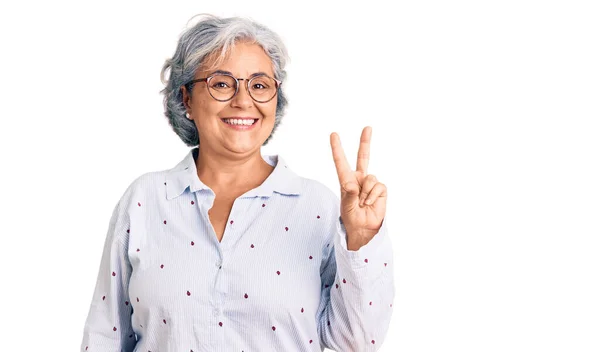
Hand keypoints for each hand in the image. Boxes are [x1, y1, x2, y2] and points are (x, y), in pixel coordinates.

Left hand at [330, 126, 386, 250]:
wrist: (364, 228)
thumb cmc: (352, 217)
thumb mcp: (347, 206)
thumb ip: (350, 194)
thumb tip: (352, 184)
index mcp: (346, 180)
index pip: (341, 162)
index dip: (337, 148)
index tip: (334, 134)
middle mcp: (359, 179)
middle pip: (363, 157)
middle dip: (365, 142)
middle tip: (368, 127)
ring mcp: (370, 183)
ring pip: (370, 178)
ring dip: (365, 193)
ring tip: (362, 203)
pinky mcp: (380, 189)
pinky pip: (377, 187)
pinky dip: (372, 196)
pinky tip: (369, 204)